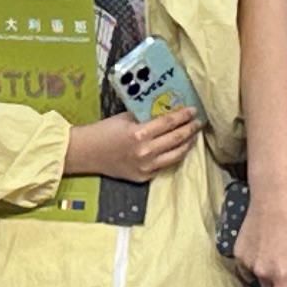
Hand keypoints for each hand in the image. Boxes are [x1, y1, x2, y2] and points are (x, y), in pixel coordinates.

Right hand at [64, 106, 203, 185]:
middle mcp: (146, 152)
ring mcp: (146, 167)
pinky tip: (178, 148)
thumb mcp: (125, 118)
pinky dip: (173, 155)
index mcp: (139, 134)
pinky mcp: (144, 177)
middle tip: (198, 122)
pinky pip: (164, 165)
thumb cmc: (104, 131)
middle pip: (177, 139)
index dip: (183, 116)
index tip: (193, 110)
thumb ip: (145, 116)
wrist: (87, 153)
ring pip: (176, 155)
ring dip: (187, 144)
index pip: (169, 123)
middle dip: (190, 129)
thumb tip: (165, 110)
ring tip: (193, 136)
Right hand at [234, 188, 286, 286]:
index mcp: (283, 275)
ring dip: (270, 276)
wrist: (275, 197)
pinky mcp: (239, 253)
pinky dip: (258, 263)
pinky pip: (249, 268)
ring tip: (279, 253)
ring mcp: (248, 263)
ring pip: (260, 281)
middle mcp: (263, 272)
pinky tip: (266, 247)